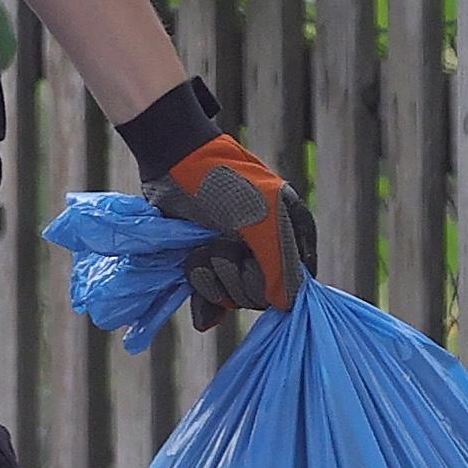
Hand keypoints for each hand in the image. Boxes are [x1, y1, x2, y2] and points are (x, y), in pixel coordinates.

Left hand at [146, 130, 304, 331]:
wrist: (174, 161)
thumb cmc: (227, 184)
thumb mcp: (265, 220)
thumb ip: (282, 265)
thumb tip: (285, 306)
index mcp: (293, 235)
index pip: (292, 287)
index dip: (270, 283)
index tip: (251, 261)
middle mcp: (266, 250)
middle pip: (259, 296)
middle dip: (235, 276)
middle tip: (221, 245)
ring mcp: (234, 257)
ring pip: (231, 298)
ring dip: (211, 276)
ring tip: (200, 247)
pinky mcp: (205, 263)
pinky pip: (209, 298)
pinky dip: (199, 289)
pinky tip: (191, 266)